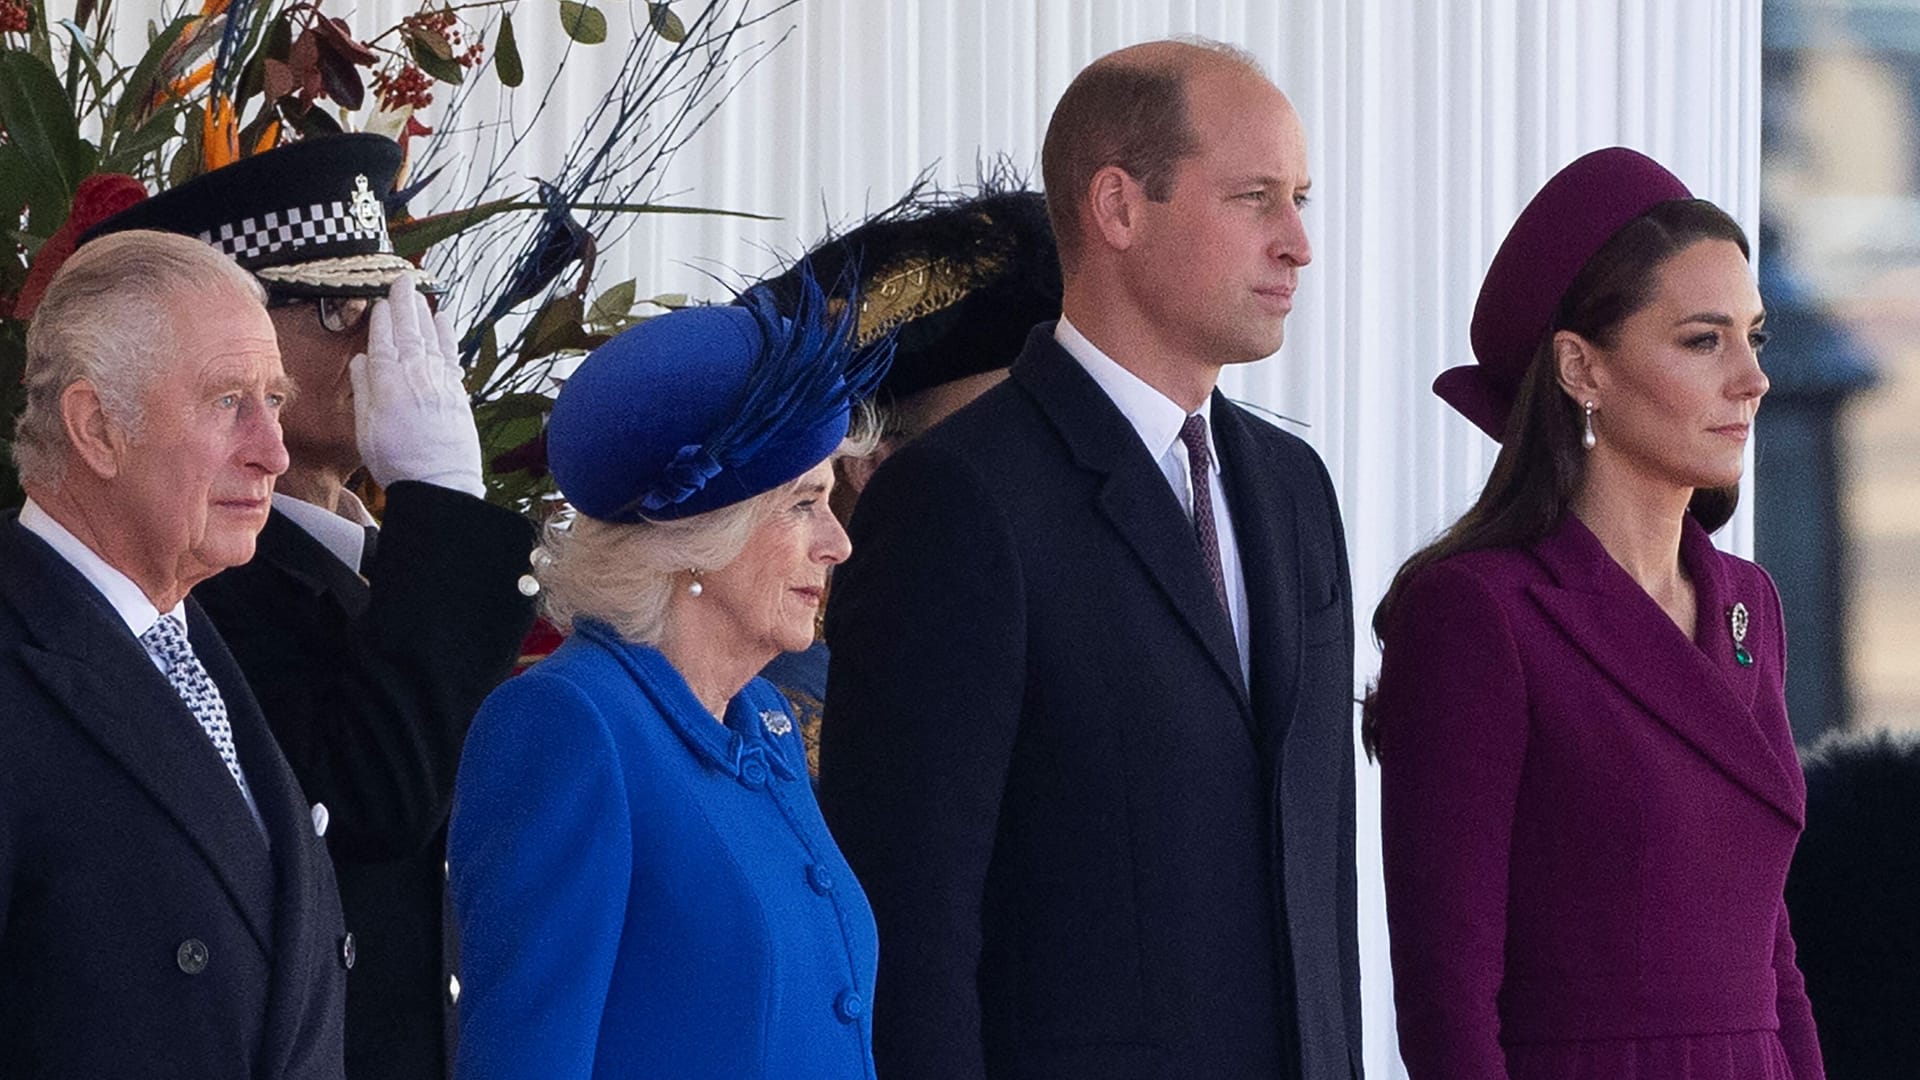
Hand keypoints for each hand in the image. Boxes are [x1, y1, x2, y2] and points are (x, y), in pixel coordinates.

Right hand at [349, 276, 485, 497]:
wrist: (440, 482)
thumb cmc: (398, 461)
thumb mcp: (366, 428)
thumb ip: (364, 390)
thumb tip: (362, 360)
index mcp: (387, 382)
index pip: (382, 341)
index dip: (380, 320)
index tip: (380, 301)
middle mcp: (416, 375)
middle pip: (408, 331)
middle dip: (404, 304)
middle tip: (403, 280)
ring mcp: (440, 381)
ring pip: (431, 338)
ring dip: (425, 314)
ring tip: (421, 294)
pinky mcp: (459, 392)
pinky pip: (451, 353)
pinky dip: (447, 334)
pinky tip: (444, 320)